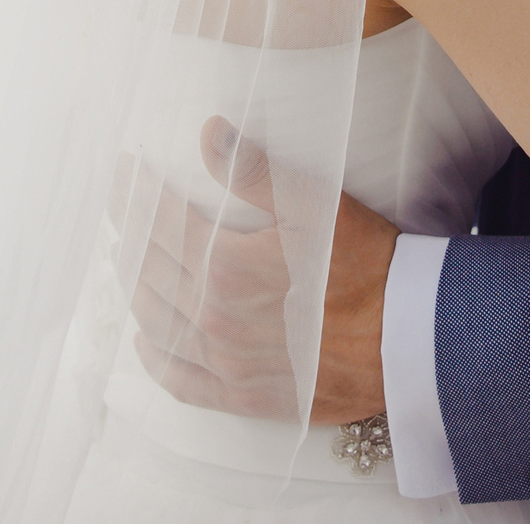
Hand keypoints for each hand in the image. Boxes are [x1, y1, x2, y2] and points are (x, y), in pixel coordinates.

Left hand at [119, 117, 398, 424]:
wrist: (406, 340)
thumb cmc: (366, 264)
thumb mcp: (315, 204)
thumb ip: (255, 170)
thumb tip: (208, 133)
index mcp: (224, 265)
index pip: (161, 223)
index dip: (137, 195)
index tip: (123, 173)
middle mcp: (213, 317)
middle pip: (150, 273)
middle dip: (132, 238)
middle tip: (123, 215)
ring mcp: (225, 361)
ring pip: (157, 323)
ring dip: (136, 290)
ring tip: (129, 264)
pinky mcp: (244, 395)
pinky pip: (181, 380)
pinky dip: (155, 359)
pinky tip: (146, 342)